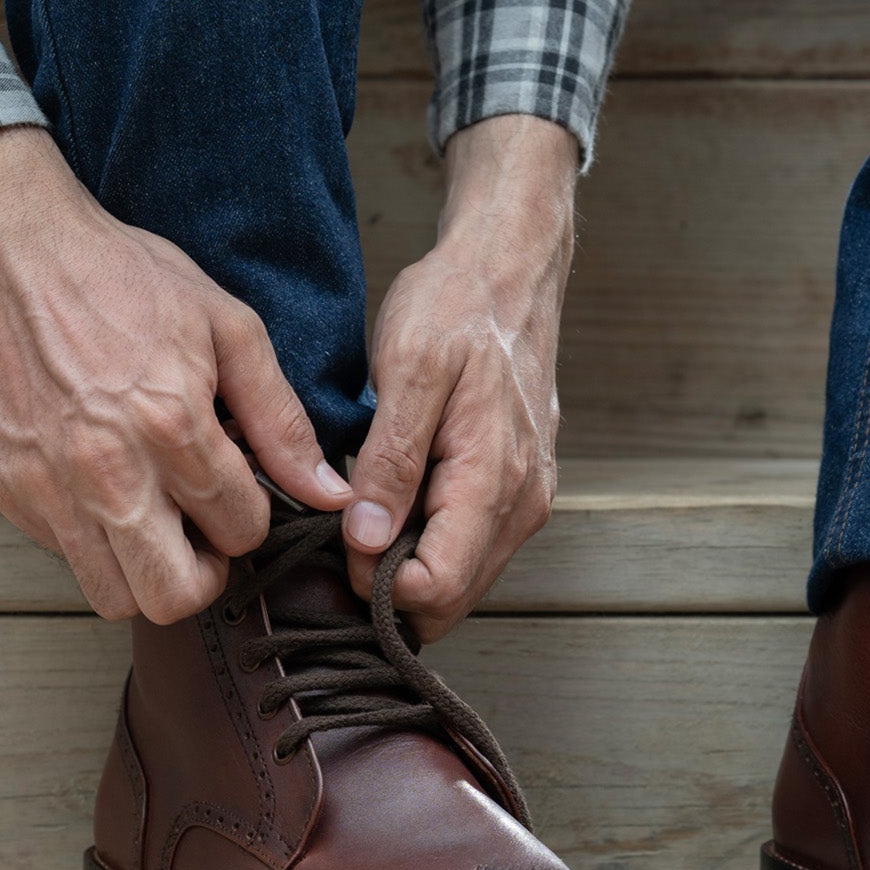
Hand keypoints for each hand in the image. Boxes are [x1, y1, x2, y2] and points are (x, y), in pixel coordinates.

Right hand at [0, 125, 351, 622]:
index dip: (253, 518)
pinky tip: (112, 490)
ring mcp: (47, 487)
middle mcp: (106, 469)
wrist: (6, 247)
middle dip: (207, 573)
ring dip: (148, 571)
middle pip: (174, 596)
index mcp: (170, 423)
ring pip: (113, 596)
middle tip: (208, 532)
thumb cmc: (120, 277)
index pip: (239, 530)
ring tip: (160, 517)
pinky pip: (64, 557)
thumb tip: (328, 489)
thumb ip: (281, 419)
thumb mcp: (228, 327)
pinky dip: (96, 543)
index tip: (244, 490)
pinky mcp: (7, 490)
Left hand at [343, 114, 576, 638]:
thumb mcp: (409, 370)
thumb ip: (392, 462)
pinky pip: (476, 544)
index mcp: (494, 477)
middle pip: (453, 598)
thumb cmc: (458, 308)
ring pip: (465, 577)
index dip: (377, 584)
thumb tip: (367, 543)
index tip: (340, 545)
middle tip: (344, 537)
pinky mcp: (523, 486)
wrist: (510, 271)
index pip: (437, 587)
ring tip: (370, 516)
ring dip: (412, 567)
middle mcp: (523, 500)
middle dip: (393, 588)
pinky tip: (402, 501)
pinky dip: (434, 542)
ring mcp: (529, 496)